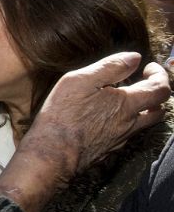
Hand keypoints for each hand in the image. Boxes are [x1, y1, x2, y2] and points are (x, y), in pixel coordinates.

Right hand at [34, 52, 168, 171]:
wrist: (52, 153)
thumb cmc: (63, 115)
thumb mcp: (80, 80)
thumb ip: (110, 67)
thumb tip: (135, 58)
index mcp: (127, 104)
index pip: (160, 89)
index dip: (160, 75)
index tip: (148, 68)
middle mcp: (130, 123)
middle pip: (158, 110)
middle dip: (156, 94)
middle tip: (143, 83)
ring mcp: (120, 139)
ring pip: (143, 124)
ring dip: (144, 110)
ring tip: (128, 101)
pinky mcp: (108, 150)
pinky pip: (126, 134)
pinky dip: (126, 123)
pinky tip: (109, 119)